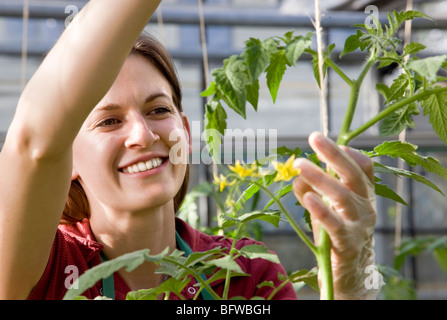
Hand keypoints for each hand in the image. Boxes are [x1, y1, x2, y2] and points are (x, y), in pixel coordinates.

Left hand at [292, 132, 381, 298]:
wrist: (349, 273)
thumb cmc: (336, 234)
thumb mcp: (326, 208)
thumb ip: (312, 189)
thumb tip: (296, 176)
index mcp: (364, 195)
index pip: (365, 168)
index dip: (350, 153)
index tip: (329, 141)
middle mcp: (366, 207)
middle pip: (354, 175)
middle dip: (334, 154)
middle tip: (314, 137)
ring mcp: (359, 225)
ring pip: (343, 196)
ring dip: (321, 178)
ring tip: (300, 165)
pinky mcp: (347, 243)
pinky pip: (334, 224)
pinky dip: (321, 209)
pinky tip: (307, 197)